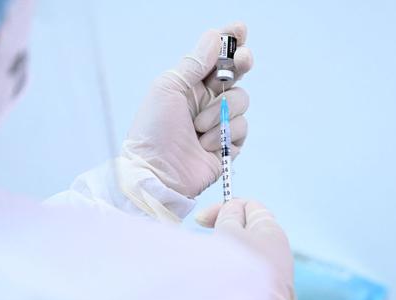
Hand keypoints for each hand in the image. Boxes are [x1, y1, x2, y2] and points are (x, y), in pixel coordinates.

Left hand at [122, 22, 252, 198]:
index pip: (215, 57)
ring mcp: (220, 122)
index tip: (240, 30)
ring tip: (197, 127)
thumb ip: (194, 63)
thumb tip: (214, 36)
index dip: (230, 41)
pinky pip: (242, 127)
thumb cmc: (153, 130)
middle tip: (242, 60)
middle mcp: (207, 100)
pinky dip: (223, 134)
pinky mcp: (229, 144)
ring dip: (220, 112)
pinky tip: (204, 145)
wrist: (157, 173)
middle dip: (241, 63)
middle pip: (237, 73)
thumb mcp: (168, 89)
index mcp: (190, 84)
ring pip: (242, 100)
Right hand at [196, 199, 296, 299]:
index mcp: (271, 229)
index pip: (249, 206)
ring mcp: (273, 269)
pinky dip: (232, 268)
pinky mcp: (267, 289)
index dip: (225, 207)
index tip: (201, 219)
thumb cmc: (242, 269)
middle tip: (207, 238)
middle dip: (224, 230)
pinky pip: (247, 270)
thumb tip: (233, 209)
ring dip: (226, 250)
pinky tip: (223, 276)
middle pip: (246, 228)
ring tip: (214, 259)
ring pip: (244, 250)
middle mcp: (277, 247)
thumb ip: (228, 217)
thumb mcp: (229, 233)